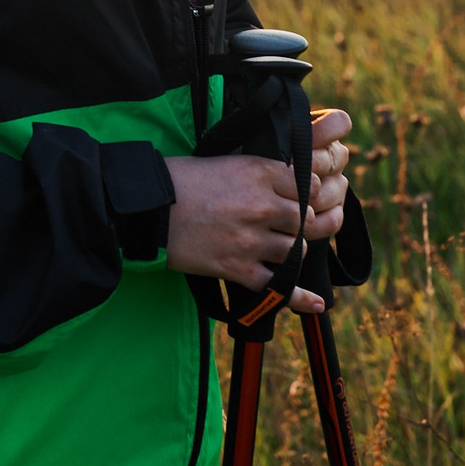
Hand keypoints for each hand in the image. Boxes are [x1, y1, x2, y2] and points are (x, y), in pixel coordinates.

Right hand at [165, 108, 353, 313]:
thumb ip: (261, 173)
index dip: (309, 195)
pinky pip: (279, 287)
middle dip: (302, 226)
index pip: (310, 187)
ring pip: (297, 252)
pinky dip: (299, 297)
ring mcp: (251, 239)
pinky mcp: (238, 268)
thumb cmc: (181, 180)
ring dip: (292, 253)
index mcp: (260, 172)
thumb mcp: (227, 162)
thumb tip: (288, 184)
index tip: (302, 200)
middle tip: (290, 227)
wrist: (148, 208)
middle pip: (307, 221)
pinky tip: (316, 303)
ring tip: (278, 249)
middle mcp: (262, 205)